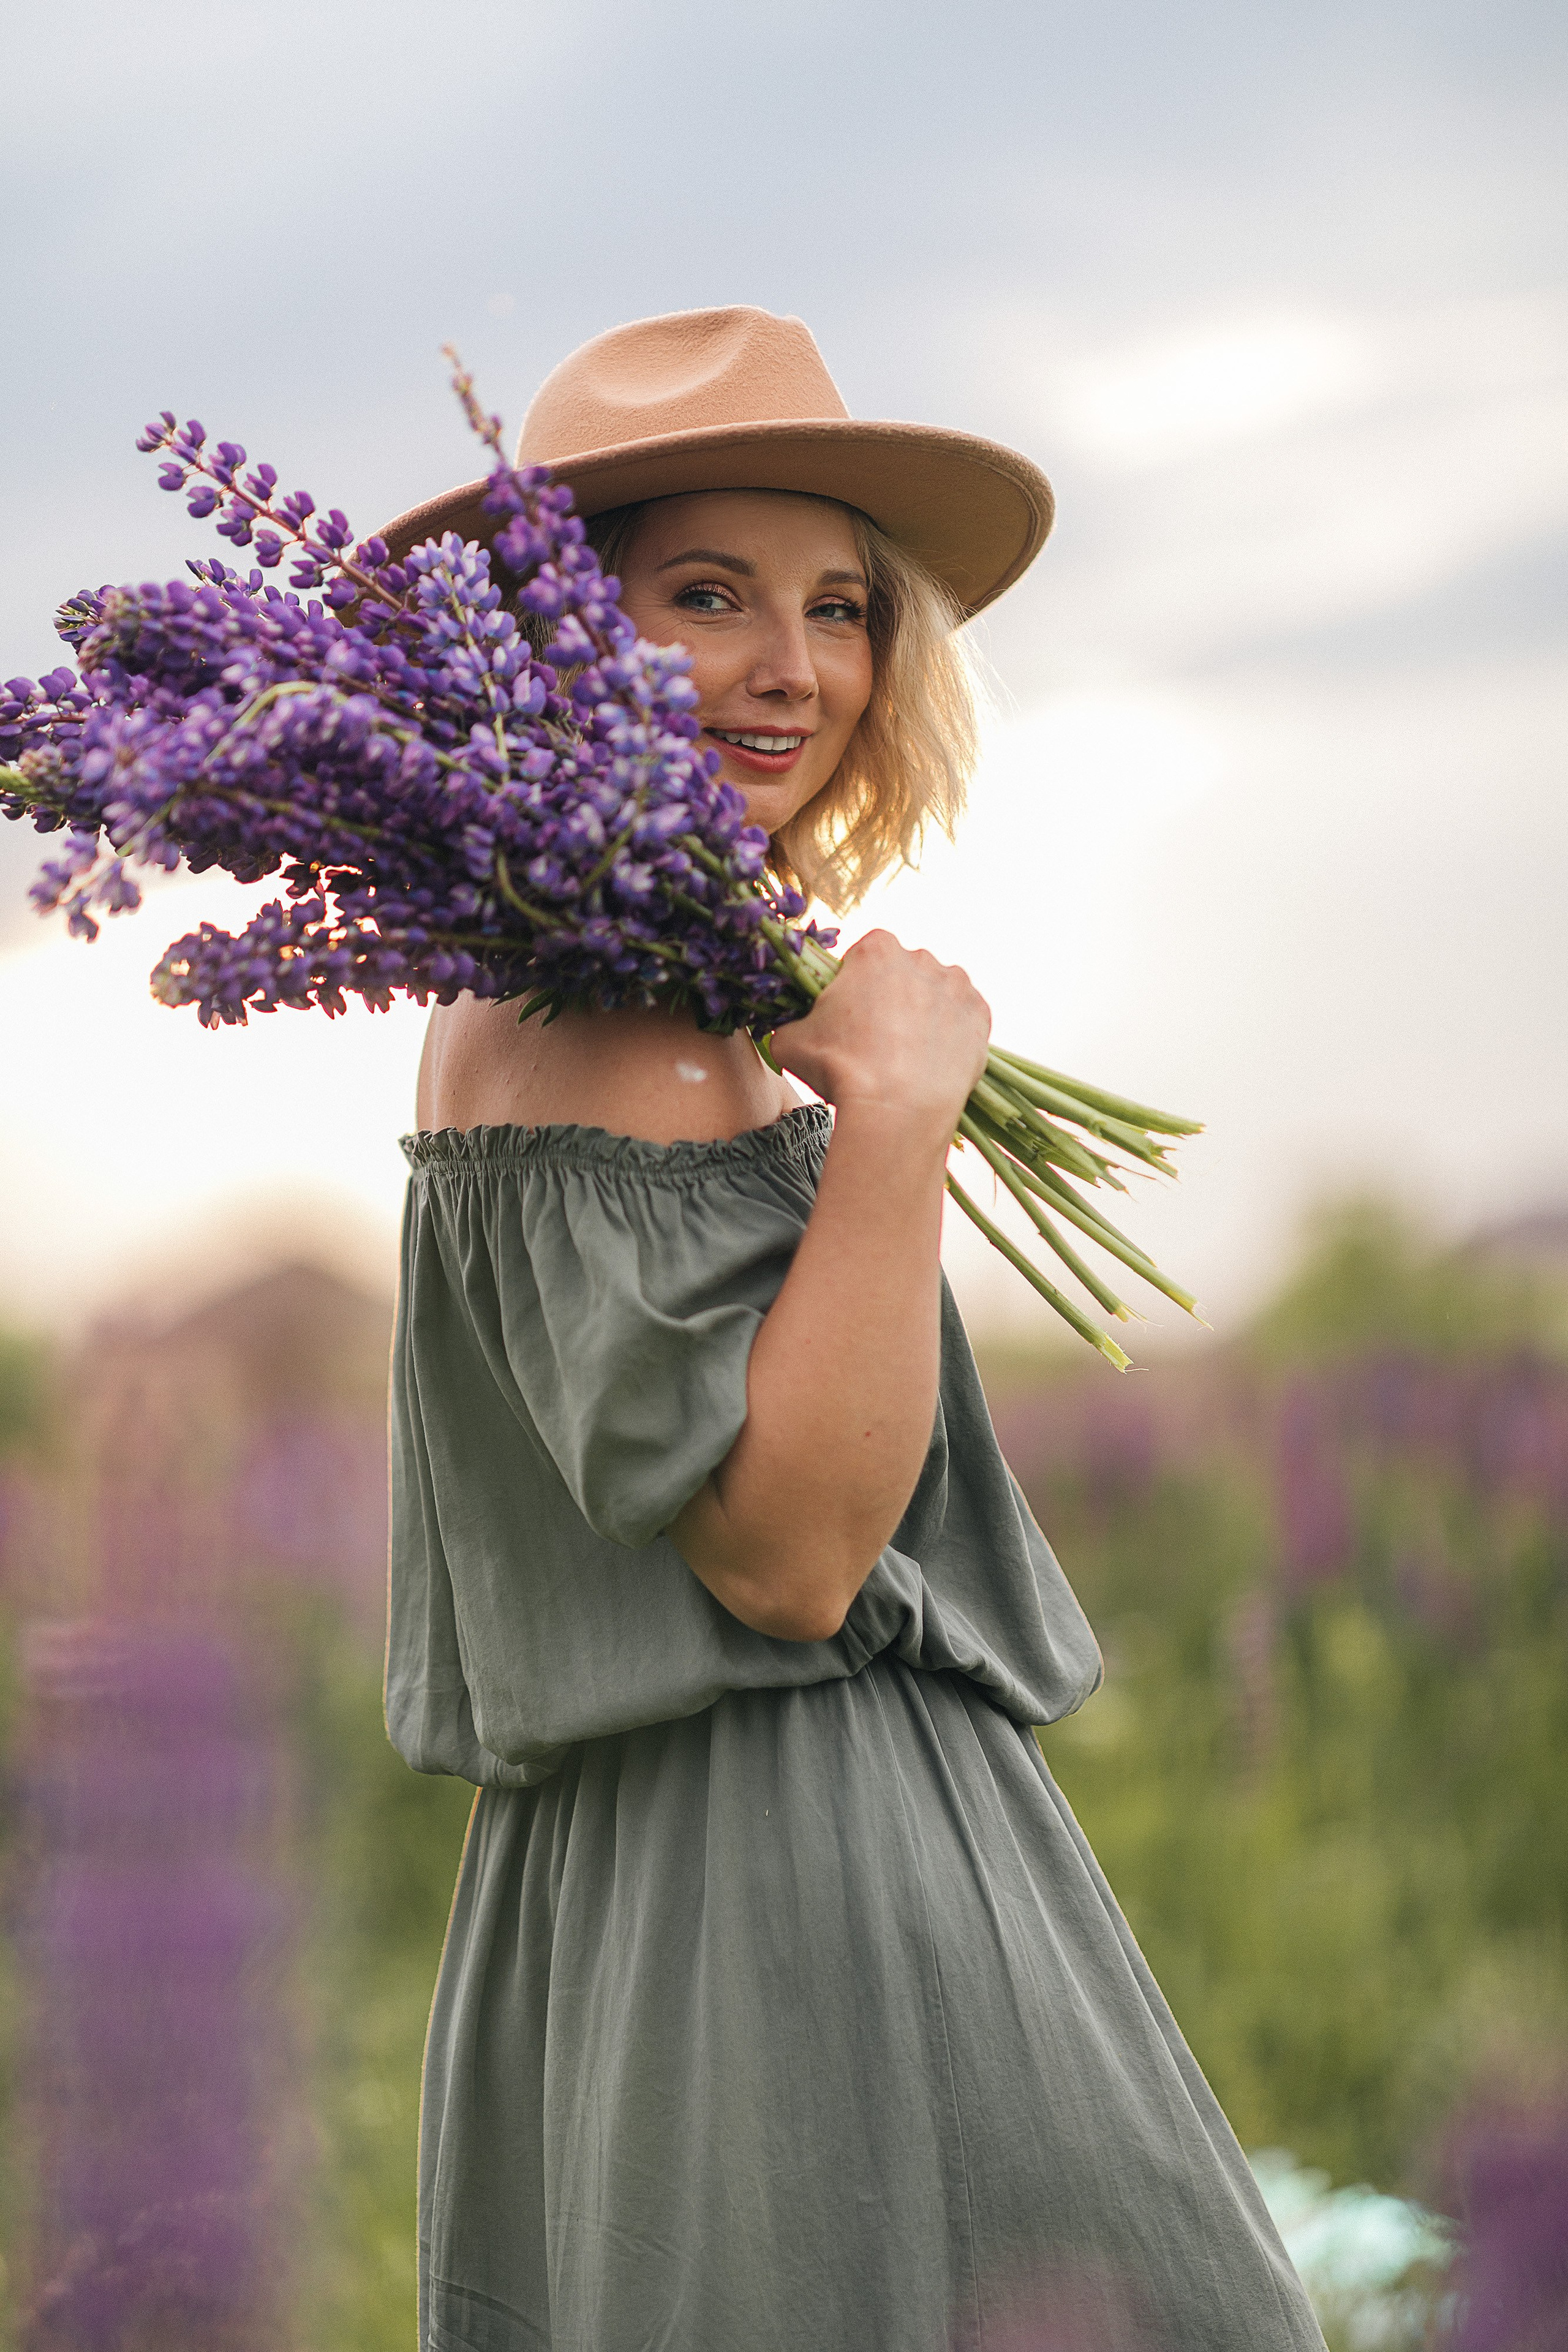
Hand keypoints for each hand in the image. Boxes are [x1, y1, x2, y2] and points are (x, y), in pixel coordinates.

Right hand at [768, 930, 990, 1132]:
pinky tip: (932, 1060)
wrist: (897, 1110)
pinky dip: (951, 1034)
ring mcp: (956, 985)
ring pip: (936, 993)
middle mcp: (921, 957)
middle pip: (903, 972)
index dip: (855, 985)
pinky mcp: (980, 1016)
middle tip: (878, 1039)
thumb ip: (792, 1021)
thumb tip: (792, 1026)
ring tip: (908, 1054)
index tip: (851, 1015)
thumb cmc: (839, 1070)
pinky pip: (963, 1018)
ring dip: (924, 1013)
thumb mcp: (789, 1041)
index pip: (865, 955)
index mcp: (876, 949)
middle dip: (893, 997)